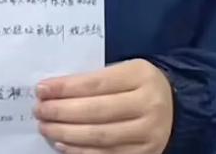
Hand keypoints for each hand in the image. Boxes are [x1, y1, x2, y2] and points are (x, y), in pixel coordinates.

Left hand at [35, 60, 173, 153]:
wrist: (176, 105)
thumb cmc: (138, 82)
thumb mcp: (123, 70)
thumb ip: (95, 78)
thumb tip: (54, 90)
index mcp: (139, 75)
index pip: (95, 83)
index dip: (65, 88)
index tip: (41, 89)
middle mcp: (147, 104)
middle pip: (96, 111)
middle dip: (61, 112)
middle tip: (39, 110)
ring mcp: (148, 132)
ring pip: (100, 136)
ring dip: (67, 134)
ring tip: (46, 127)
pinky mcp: (146, 153)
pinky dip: (82, 152)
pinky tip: (63, 145)